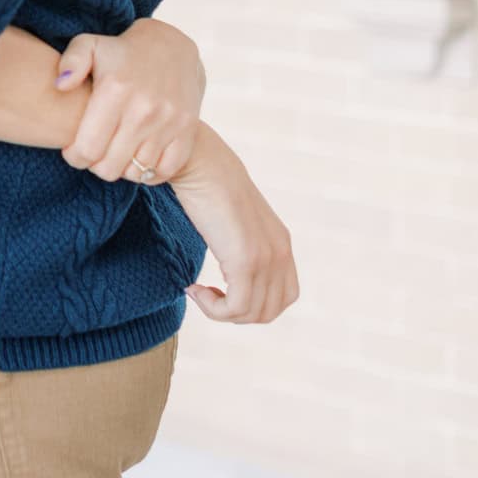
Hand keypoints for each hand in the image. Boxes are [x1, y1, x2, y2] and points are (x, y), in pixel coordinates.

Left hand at [58, 18, 204, 183]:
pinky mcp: (187, 130)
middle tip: (93, 152)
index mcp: (115, 90)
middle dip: (95, 166)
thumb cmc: (121, 52)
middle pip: (109, 167)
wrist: (171, 46)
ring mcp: (168, 121)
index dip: (75, 157)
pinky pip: (165, 171)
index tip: (73, 150)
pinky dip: (149, 172)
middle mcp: (143, 109)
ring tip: (114, 152)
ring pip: (136, 172)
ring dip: (121, 168)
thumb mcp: (90, 45)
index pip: (87, 149)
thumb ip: (70, 62)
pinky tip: (137, 157)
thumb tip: (60, 86)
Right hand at [173, 125, 298, 324]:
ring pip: (252, 314)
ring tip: (198, 290)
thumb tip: (227, 255)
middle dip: (236, 313)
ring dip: (221, 312)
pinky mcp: (246, 260)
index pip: (284, 296)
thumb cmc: (206, 184)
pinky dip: (213, 308)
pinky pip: (236, 308)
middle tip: (208, 294)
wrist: (199, 163)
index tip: (222, 288)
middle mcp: (281, 252)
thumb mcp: (234, 219)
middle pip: (269, 311)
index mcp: (281, 243)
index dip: (253, 304)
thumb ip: (241, 240)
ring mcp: (266, 257)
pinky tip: (193, 288)